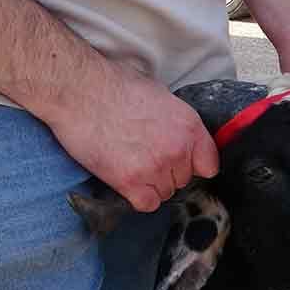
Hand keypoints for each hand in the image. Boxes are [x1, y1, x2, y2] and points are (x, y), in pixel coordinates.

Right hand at [48, 65, 218, 212]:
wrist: (80, 91)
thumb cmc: (115, 86)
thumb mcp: (161, 96)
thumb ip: (177, 123)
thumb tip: (181, 135)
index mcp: (190, 126)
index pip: (209, 164)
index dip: (193, 164)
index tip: (182, 162)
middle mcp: (178, 149)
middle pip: (184, 179)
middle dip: (167, 171)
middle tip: (144, 155)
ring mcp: (155, 167)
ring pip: (165, 192)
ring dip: (151, 183)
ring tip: (130, 162)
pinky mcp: (130, 181)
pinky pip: (147, 204)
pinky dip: (137, 196)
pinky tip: (126, 179)